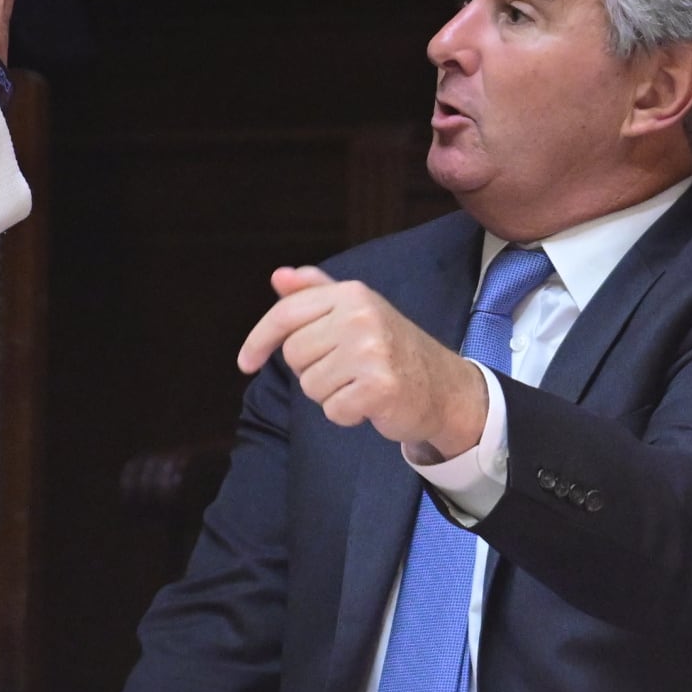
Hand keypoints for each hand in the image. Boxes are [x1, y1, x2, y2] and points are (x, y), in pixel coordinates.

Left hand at [237, 268, 488, 458]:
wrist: (445, 387)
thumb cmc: (392, 349)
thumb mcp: (356, 311)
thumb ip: (317, 292)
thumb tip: (278, 277)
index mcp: (351, 294)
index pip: (286, 315)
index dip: (258, 340)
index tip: (246, 363)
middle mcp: (360, 316)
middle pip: (294, 355)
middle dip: (313, 370)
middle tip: (346, 369)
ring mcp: (371, 351)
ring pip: (311, 386)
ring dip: (331, 394)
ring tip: (360, 383)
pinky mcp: (379, 387)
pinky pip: (333, 410)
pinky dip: (347, 414)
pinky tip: (370, 402)